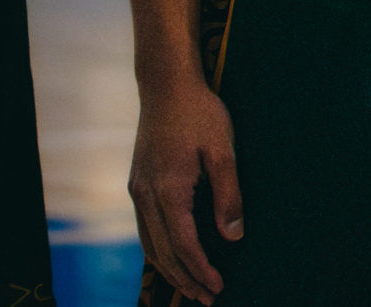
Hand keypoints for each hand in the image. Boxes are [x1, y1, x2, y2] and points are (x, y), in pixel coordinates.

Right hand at [129, 75, 242, 302]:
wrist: (166, 85)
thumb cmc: (199, 113)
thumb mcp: (223, 149)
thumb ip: (228, 194)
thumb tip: (232, 236)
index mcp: (168, 190)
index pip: (183, 245)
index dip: (200, 269)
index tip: (218, 287)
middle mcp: (145, 195)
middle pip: (162, 252)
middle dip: (185, 279)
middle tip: (207, 298)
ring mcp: (137, 190)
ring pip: (149, 244)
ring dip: (169, 269)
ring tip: (191, 286)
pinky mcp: (137, 183)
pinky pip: (145, 228)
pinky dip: (158, 249)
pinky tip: (172, 256)